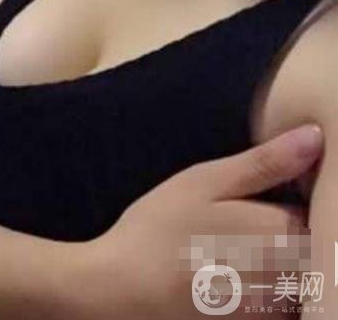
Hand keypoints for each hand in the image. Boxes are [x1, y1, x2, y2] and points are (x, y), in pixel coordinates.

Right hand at [70, 125, 322, 319]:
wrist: (122, 291)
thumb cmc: (161, 228)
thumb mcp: (205, 182)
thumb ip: (264, 163)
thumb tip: (316, 136)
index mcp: (282, 232)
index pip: (323, 208)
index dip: (302, 190)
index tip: (277, 183)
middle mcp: (290, 274)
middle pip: (315, 241)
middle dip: (294, 220)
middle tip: (243, 213)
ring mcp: (274, 304)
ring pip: (301, 270)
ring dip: (279, 250)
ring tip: (232, 238)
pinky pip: (281, 294)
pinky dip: (264, 275)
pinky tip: (227, 264)